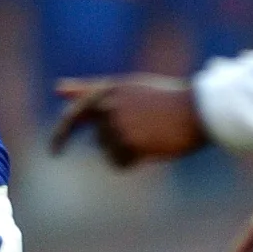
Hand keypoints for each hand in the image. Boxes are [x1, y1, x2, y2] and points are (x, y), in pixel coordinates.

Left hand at [49, 76, 209, 166]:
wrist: (199, 110)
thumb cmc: (164, 99)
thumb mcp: (126, 88)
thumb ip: (89, 90)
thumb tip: (57, 88)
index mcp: (109, 89)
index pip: (75, 115)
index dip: (61, 135)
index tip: (53, 152)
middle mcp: (110, 105)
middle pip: (98, 138)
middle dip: (114, 145)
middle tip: (136, 146)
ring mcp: (119, 124)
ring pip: (109, 152)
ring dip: (127, 151)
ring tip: (152, 137)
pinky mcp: (130, 142)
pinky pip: (119, 163)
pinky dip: (132, 161)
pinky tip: (150, 150)